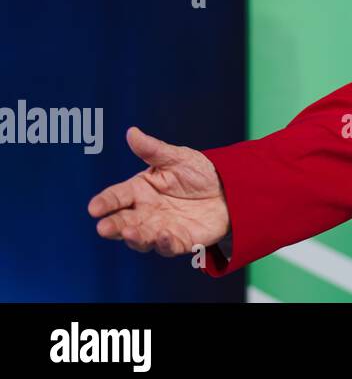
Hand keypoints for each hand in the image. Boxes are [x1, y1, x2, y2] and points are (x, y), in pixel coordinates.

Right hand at [88, 126, 229, 259]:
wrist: (230, 187)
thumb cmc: (198, 171)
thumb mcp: (177, 157)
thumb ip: (153, 150)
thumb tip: (131, 132)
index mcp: (140, 190)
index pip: (116, 196)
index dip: (104, 202)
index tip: (94, 208)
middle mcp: (146, 212)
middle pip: (123, 222)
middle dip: (113, 226)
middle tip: (103, 228)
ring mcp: (161, 228)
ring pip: (142, 238)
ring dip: (135, 237)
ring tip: (130, 233)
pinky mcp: (181, 241)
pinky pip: (170, 246)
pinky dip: (165, 243)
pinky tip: (162, 236)